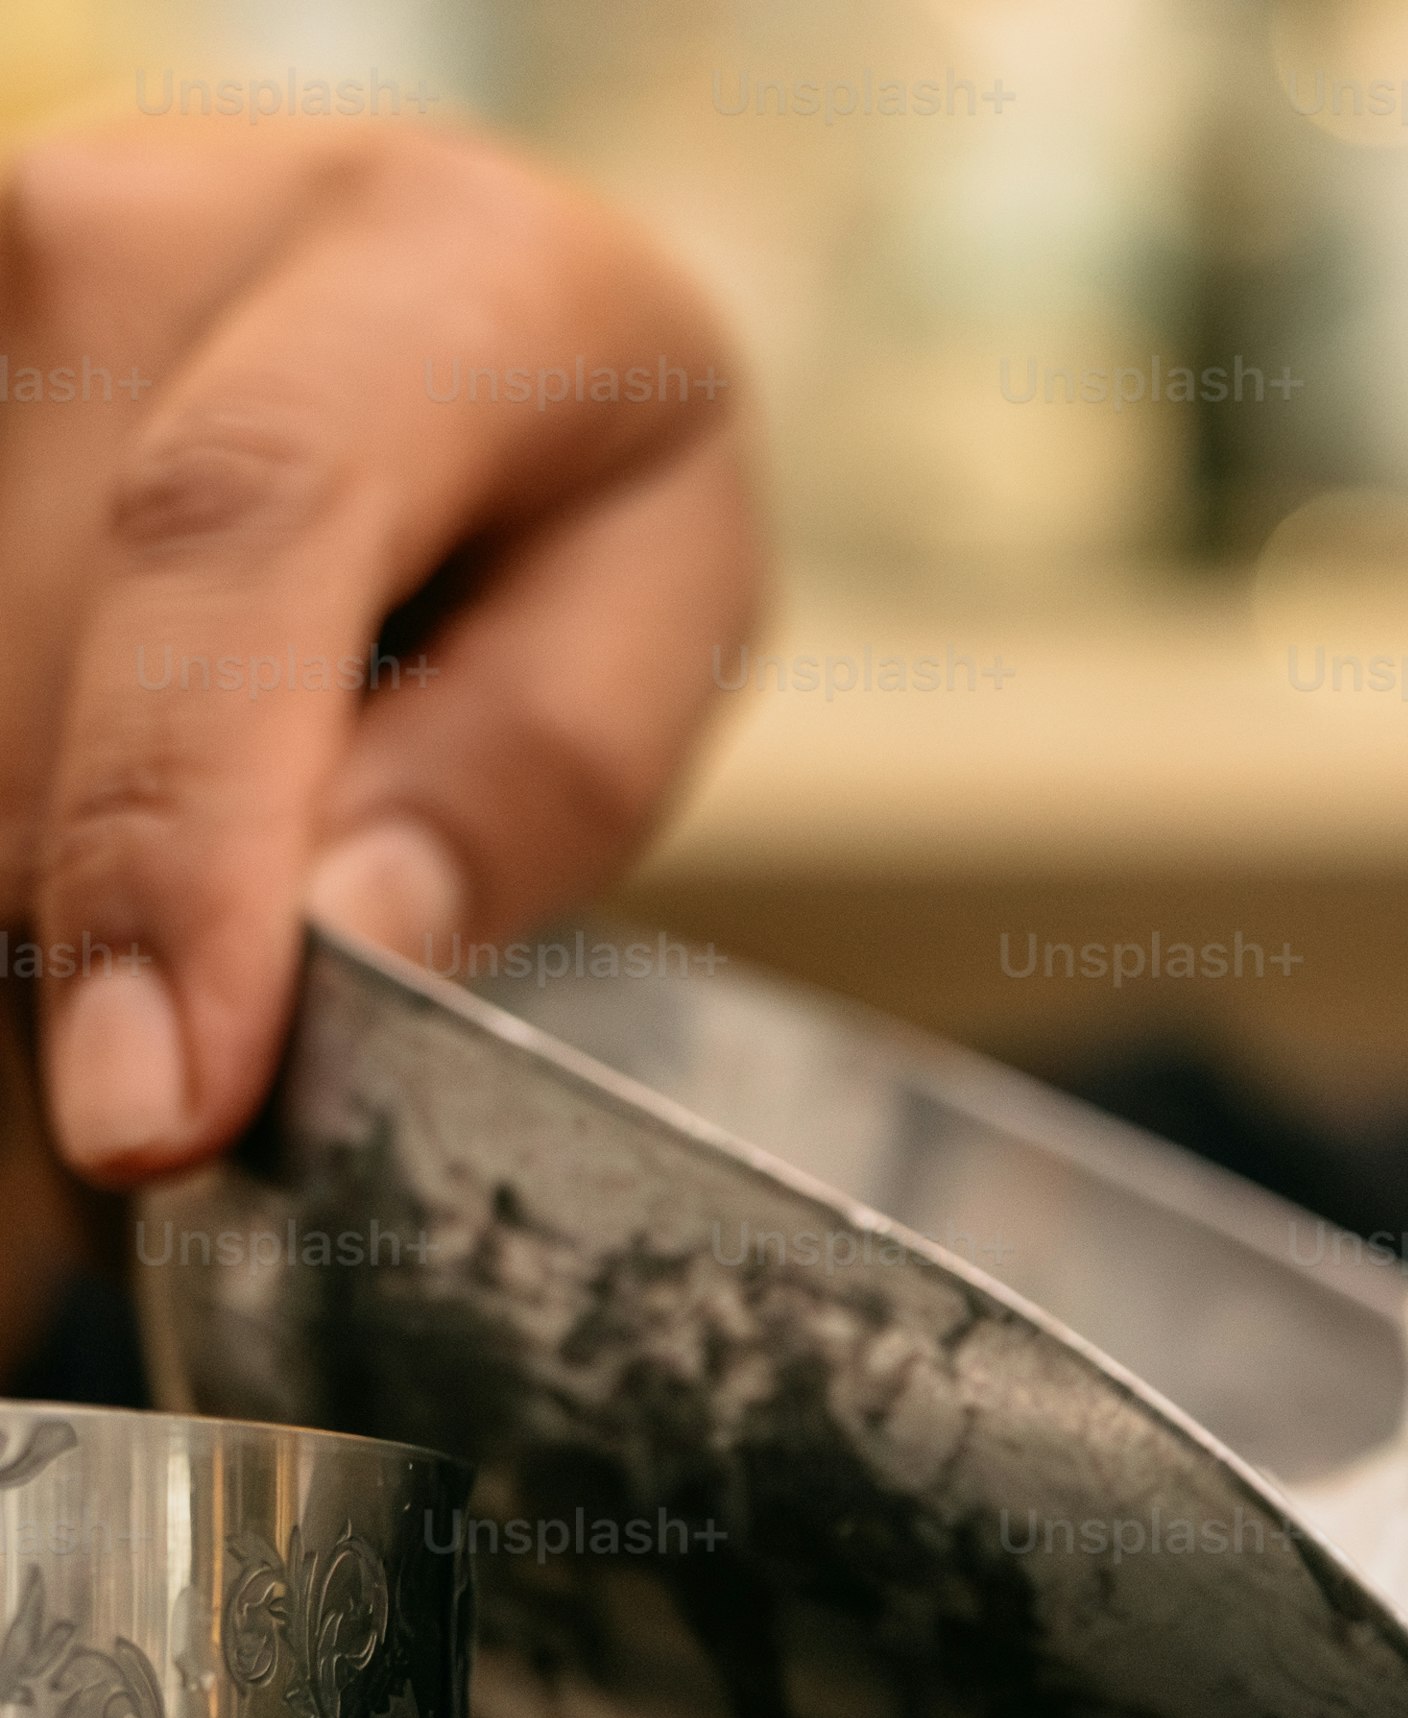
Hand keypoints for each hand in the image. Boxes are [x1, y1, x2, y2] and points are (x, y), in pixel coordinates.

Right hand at [1, 116, 758, 1328]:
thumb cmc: (559, 489)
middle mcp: (158, 220)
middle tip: (192, 1038)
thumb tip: (342, 933)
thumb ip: (524, 771)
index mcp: (436, 268)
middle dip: (102, 907)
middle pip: (40, 652)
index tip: (152, 1109)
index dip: (178, 842)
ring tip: (163, 906)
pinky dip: (2, 795)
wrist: (411, 290)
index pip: (240, 533)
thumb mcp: (645, 618)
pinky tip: (76, 829)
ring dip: (29, 864)